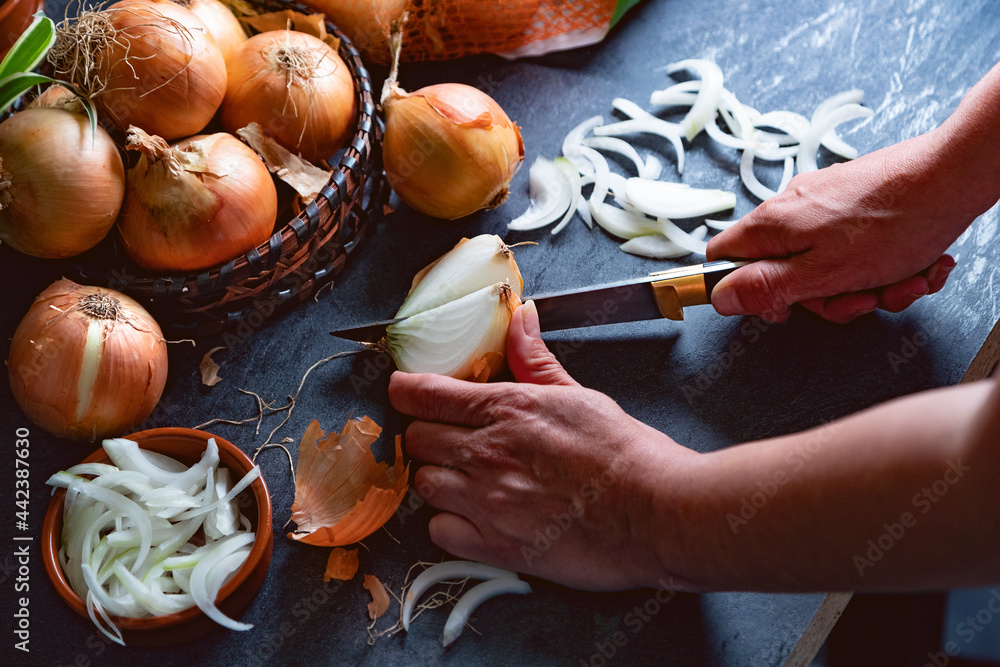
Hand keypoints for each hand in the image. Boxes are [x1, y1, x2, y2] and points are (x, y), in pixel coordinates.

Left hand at [388, 302, 695, 590]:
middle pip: (416, 439)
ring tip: (467, 477)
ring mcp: (488, 501)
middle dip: (426, 435)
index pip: (425, 394)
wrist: (657, 514)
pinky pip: (439, 531)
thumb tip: (519, 316)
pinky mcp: (496, 545)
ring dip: (439, 478)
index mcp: (509, 409)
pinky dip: (449, 523)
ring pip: (423, 484)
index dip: (405, 390)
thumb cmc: (627, 456)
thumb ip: (536, 360)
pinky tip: (475, 515)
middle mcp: (489, 452)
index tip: (403, 391)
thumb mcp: (580, 395)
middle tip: (450, 438)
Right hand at [706, 129, 971, 322]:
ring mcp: (825, 203)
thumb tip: (721, 298)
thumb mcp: (820, 274)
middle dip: (827, 296)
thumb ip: (766, 288)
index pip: (724, 258)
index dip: (744, 290)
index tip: (781, 307)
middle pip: (785, 270)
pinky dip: (885, 265)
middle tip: (858, 298)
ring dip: (867, 285)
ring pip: (827, 264)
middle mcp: (792, 208)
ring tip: (900, 281)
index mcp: (772, 224)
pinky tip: (913, 266)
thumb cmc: (893, 222)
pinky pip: (856, 249)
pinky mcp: (857, 202)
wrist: (954, 175)